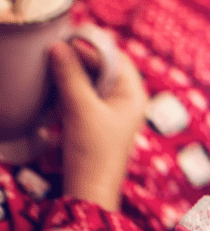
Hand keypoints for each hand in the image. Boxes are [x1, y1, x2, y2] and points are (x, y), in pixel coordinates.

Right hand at [48, 39, 146, 210]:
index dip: (92, 45)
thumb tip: (58, 46)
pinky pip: (88, 93)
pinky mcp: (100, 119)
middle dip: (82, 57)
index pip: (116, 57)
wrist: (90, 191)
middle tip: (55, 48)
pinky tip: (58, 85)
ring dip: (76, 71)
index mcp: (134, 93)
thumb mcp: (80, 110)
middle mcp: (128, 98)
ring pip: (95, 80)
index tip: (65, 38)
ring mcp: (115, 109)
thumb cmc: (93, 152)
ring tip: (54, 64)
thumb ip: (70, 76)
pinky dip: (74, 86)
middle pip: (106, 66)